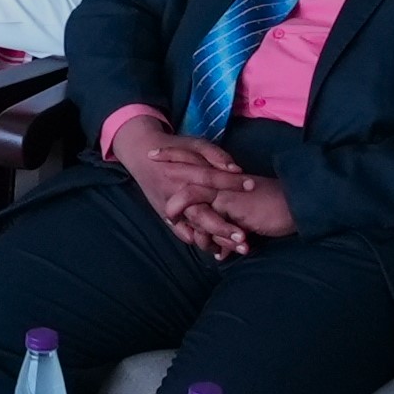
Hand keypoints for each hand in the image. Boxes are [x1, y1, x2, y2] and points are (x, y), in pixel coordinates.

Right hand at [111, 117, 268, 256]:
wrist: (141, 156)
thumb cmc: (174, 148)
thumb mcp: (195, 144)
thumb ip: (215, 155)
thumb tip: (235, 169)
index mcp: (181, 172)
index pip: (210, 178)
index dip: (231, 182)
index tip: (252, 186)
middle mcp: (175, 193)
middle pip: (200, 214)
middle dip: (222, 227)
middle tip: (243, 237)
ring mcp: (171, 208)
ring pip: (194, 229)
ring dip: (217, 240)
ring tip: (239, 247)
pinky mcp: (168, 217)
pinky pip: (185, 234)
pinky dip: (202, 242)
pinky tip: (221, 248)